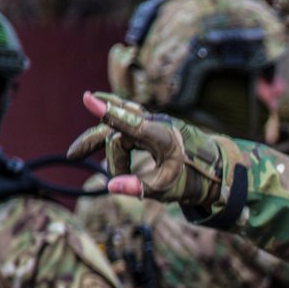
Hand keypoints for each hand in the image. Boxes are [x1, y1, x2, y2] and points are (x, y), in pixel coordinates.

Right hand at [68, 92, 230, 208]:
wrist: (216, 170)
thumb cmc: (194, 179)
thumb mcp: (168, 189)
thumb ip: (139, 187)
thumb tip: (109, 186)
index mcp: (163, 137)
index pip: (130, 122)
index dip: (109, 112)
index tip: (88, 98)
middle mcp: (156, 125)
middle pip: (117, 132)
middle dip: (95, 145)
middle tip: (71, 156)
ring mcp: (154, 124)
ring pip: (119, 129)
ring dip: (104, 146)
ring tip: (77, 155)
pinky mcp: (153, 127)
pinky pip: (127, 121)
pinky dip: (112, 123)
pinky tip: (100, 107)